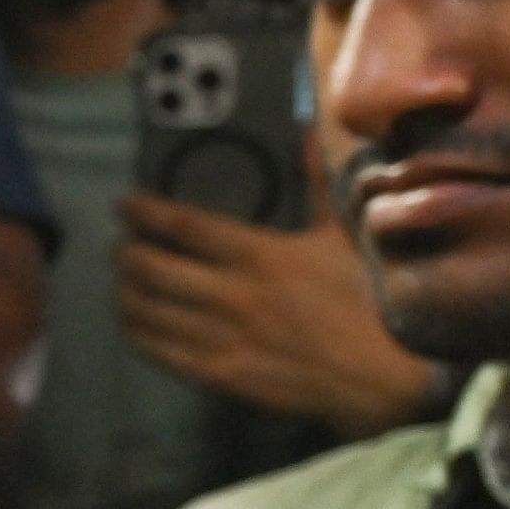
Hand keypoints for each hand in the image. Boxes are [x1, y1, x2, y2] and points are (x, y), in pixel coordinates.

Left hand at [116, 192, 435, 438]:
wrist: (387, 374)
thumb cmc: (368, 299)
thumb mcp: (343, 236)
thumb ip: (316, 184)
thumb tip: (305, 133)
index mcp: (261, 255)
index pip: (184, 225)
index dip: (145, 212)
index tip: (125, 205)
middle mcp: (233, 295)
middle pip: (152, 268)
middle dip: (126, 253)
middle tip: (122, 245)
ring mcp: (223, 337)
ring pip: (147, 311)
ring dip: (124, 292)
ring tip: (122, 280)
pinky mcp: (221, 375)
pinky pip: (159, 351)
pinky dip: (137, 332)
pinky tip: (134, 321)